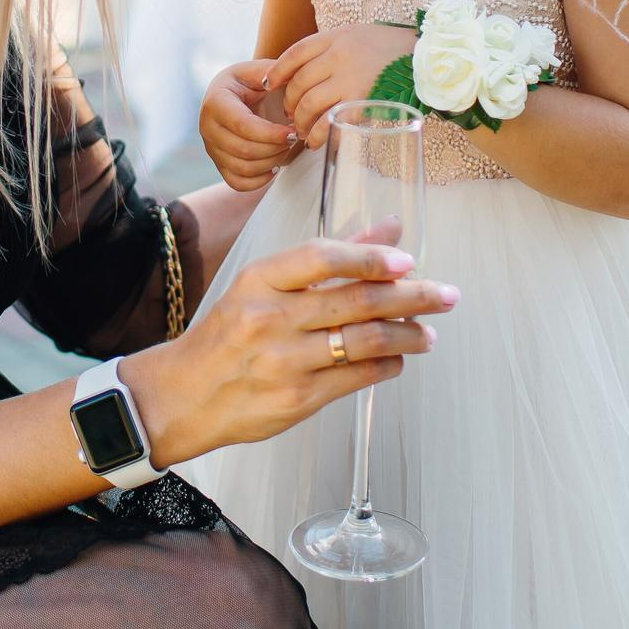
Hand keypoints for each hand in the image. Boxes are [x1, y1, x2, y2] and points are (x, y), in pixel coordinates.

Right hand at [123, 235, 456, 465]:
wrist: (182, 395)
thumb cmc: (229, 335)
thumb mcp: (264, 286)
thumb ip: (328, 259)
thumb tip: (389, 229)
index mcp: (259, 279)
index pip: (323, 257)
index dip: (371, 256)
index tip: (408, 260)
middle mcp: (271, 317)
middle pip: (356, 300)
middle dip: (412, 296)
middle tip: (446, 295)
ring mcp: (285, 360)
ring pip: (364, 340)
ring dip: (407, 334)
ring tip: (428, 333)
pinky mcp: (297, 398)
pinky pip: (357, 377)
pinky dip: (387, 365)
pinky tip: (399, 358)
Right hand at [199, 61, 296, 192]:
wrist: (239, 94)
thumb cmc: (252, 81)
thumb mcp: (259, 70)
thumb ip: (271, 72)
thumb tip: (278, 81)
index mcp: (216, 100)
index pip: (242, 125)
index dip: (271, 133)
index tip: (293, 131)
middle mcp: (207, 126)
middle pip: (243, 150)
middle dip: (275, 148)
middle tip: (294, 138)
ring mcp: (210, 147)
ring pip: (242, 168)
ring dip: (271, 162)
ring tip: (286, 148)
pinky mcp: (218, 163)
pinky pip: (237, 182)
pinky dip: (259, 181)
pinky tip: (275, 166)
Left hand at [267, 23, 413, 148]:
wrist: (427, 58)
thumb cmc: (391, 48)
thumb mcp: (357, 35)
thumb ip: (331, 48)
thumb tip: (303, 71)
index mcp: (336, 36)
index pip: (295, 53)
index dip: (279, 71)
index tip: (271, 85)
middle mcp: (339, 55)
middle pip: (299, 82)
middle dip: (290, 103)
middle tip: (291, 115)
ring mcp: (350, 77)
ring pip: (310, 103)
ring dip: (301, 121)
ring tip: (302, 131)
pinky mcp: (363, 100)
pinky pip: (331, 120)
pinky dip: (319, 134)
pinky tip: (317, 141)